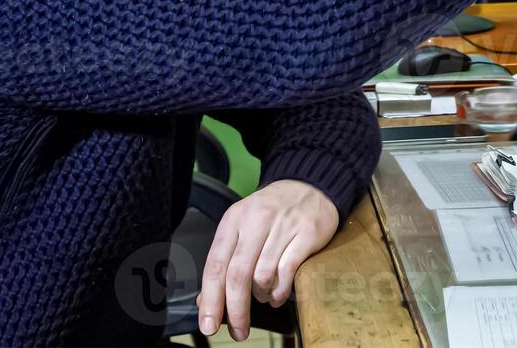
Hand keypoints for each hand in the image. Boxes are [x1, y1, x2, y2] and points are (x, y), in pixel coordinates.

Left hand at [197, 180, 339, 340]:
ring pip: (263, 276)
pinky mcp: (307, 233)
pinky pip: (287, 272)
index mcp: (234, 219)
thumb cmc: (273, 212)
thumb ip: (225, 261)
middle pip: (238, 274)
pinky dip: (280, 291)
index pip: (215, 264)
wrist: (311, 186)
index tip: (209, 324)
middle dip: (236, 310)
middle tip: (238, 330)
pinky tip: (278, 294)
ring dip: (262, 296)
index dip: (210, 299)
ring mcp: (283, 226)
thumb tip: (205, 300)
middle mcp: (256, 220)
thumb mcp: (242, 227)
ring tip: (264, 296)